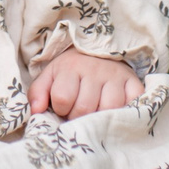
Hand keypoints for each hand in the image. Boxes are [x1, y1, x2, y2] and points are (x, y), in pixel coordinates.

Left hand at [27, 51, 145, 119]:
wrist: (97, 51)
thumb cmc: (71, 70)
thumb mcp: (50, 76)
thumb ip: (38, 93)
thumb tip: (36, 112)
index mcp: (70, 68)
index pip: (63, 98)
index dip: (61, 109)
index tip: (63, 108)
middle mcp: (95, 70)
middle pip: (85, 107)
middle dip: (78, 117)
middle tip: (78, 113)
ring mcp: (116, 76)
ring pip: (108, 108)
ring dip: (100, 118)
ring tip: (95, 114)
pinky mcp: (132, 82)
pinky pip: (133, 102)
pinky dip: (126, 111)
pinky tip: (115, 112)